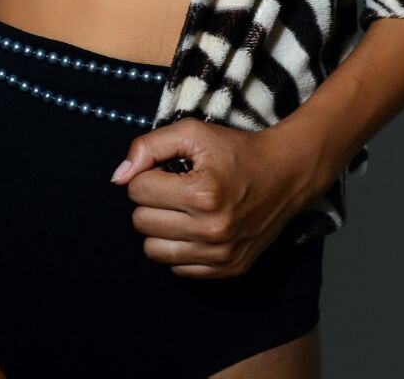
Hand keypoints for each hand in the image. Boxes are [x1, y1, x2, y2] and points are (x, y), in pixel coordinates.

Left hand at [109, 118, 316, 278]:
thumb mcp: (193, 133)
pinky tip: (194, 228)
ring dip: (159, 228)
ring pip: (153, 251)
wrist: (285, 174)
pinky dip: (179, 249)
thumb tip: (118, 176)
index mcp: (202, 192)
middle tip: (172, 188)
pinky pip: (178, 270)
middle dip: (149, 201)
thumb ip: (149, 146)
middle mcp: (212, 229)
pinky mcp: (229, 270)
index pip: (137, 191)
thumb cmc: (235, 150)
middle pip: (141, 222)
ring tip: (179, 210)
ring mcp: (221, 255)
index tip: (166, 170)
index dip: (145, 175)